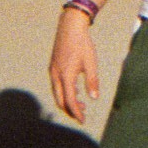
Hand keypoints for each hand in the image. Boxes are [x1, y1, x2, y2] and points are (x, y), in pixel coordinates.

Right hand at [50, 8, 100, 123]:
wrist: (70, 27)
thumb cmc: (83, 44)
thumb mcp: (91, 63)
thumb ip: (92, 81)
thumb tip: (94, 98)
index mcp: (66, 76)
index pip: (70, 101)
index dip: (76, 113)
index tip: (83, 120)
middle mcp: (56, 76)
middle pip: (60, 101)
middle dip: (70, 110)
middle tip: (81, 115)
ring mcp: (53, 71)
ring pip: (57, 94)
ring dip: (67, 101)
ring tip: (81, 104)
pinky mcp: (53, 67)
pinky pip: (56, 85)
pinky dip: (64, 92)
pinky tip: (75, 91)